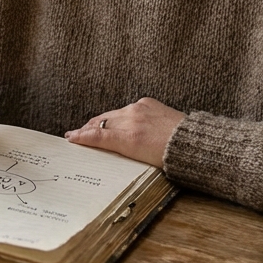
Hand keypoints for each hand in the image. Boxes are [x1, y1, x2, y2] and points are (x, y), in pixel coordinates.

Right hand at [64, 97, 185, 168]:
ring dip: (102, 121)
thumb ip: (120, 151)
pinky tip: (116, 120)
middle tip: (75, 133)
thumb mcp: (141, 160)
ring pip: (112, 114)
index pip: (97, 136)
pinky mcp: (147, 102)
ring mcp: (139, 109)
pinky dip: (120, 115)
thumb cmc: (170, 157)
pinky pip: (127, 108)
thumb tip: (105, 147)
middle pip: (101, 123)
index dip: (81, 137)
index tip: (71, 138)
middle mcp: (131, 121)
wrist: (192, 142)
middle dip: (87, 128)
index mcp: (129, 139)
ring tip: (92, 127)